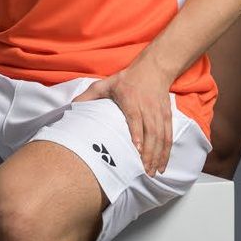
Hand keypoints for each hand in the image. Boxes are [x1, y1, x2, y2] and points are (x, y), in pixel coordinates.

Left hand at [76, 59, 172, 175]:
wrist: (154, 69)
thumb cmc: (127, 79)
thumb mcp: (106, 83)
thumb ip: (90, 95)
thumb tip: (72, 106)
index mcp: (131, 99)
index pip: (135, 117)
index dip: (137, 133)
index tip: (137, 149)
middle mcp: (147, 107)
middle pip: (151, 131)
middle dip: (149, 153)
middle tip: (145, 170)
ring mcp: (158, 112)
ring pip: (161, 136)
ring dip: (158, 155)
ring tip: (153, 172)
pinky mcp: (167, 116)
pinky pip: (168, 135)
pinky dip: (167, 151)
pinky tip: (163, 164)